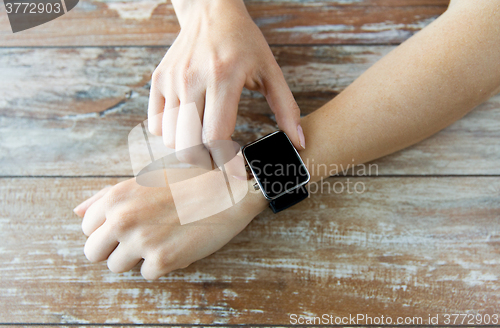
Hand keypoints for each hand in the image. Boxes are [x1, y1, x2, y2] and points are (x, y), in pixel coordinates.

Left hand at [73, 176, 266, 279]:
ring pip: (116, 266)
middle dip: (113, 248)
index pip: (87, 228)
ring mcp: (142, 241)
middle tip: (140, 238)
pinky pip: (147, 274)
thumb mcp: (145, 179)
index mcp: (116, 197)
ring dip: (136, 258)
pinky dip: (161, 265)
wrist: (228, 191)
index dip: (108, 229)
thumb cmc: (188, 181)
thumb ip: (107, 196)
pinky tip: (178, 244)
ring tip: (161, 239)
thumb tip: (77, 212)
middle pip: (92, 253)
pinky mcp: (163, 260)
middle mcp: (123, 219)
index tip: (129, 225)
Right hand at [148, 0, 305, 171]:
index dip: (224, 162)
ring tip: (205, 141)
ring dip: (188, 149)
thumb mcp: (270, 71)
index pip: (215, 138)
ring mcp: (172, 80)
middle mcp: (192, 80)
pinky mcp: (158, 80)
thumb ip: (286, 108)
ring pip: (169, 140)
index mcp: (223, 78)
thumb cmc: (244, 42)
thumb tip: (299, 142)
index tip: (235, 169)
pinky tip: (189, 126)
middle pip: (188, 146)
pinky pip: (155, 125)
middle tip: (220, 157)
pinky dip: (170, 134)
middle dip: (206, 161)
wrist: (211, 11)